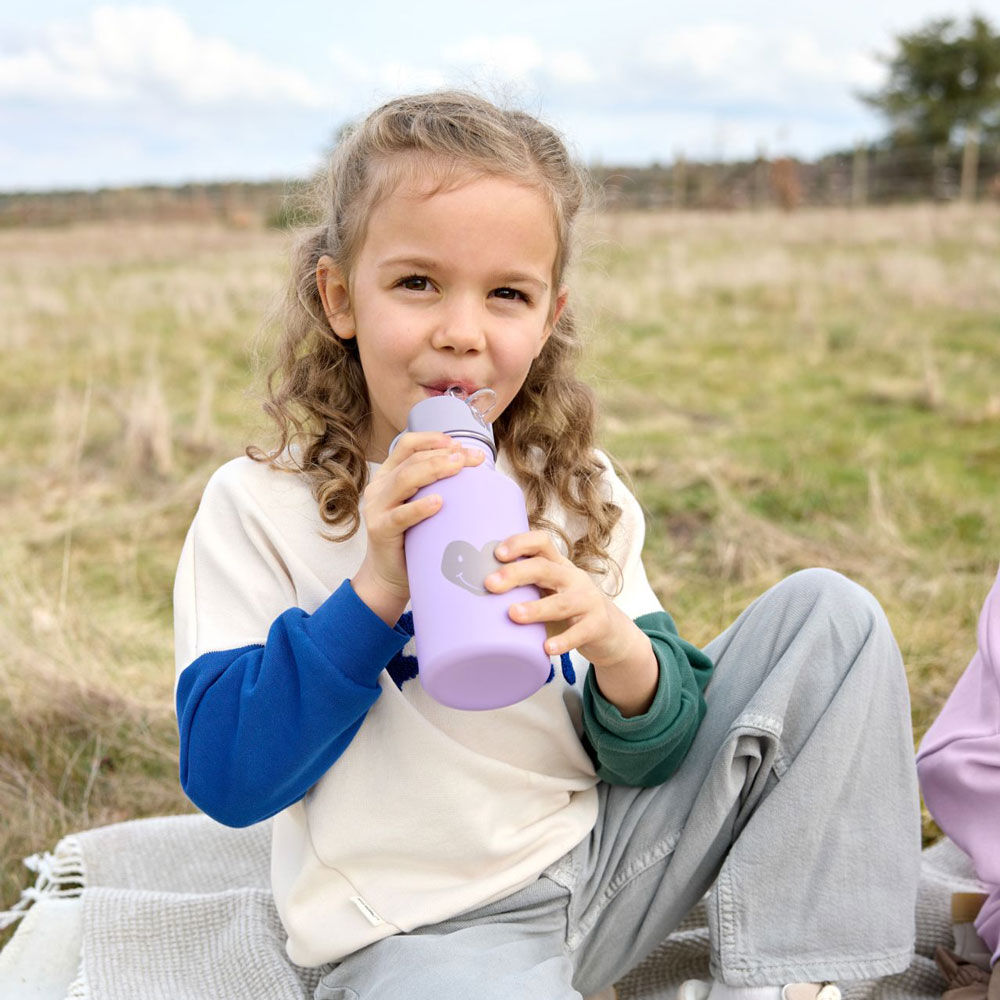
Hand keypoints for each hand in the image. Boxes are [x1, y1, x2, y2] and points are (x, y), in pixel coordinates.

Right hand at [352, 432, 483, 624]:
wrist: (390, 577)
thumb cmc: (413, 540)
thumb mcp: (423, 507)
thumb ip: (438, 488)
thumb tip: (477, 472)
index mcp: (389, 475)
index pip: (408, 446)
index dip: (433, 439)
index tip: (460, 444)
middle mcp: (379, 487)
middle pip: (412, 460)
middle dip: (444, 454)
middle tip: (471, 457)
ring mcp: (377, 508)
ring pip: (405, 479)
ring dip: (434, 469)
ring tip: (458, 466)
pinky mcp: (380, 530)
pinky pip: (401, 515)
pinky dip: (420, 507)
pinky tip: (439, 502)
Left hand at [484, 530, 636, 667]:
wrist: (610, 632)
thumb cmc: (565, 610)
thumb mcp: (547, 592)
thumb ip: (521, 589)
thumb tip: (467, 596)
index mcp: (558, 565)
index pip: (542, 542)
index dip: (520, 543)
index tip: (497, 553)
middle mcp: (573, 578)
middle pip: (545, 568)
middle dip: (516, 573)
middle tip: (490, 584)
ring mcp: (588, 601)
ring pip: (562, 601)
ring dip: (537, 608)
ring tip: (513, 614)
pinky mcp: (597, 625)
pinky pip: (581, 632)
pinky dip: (564, 641)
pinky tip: (547, 648)